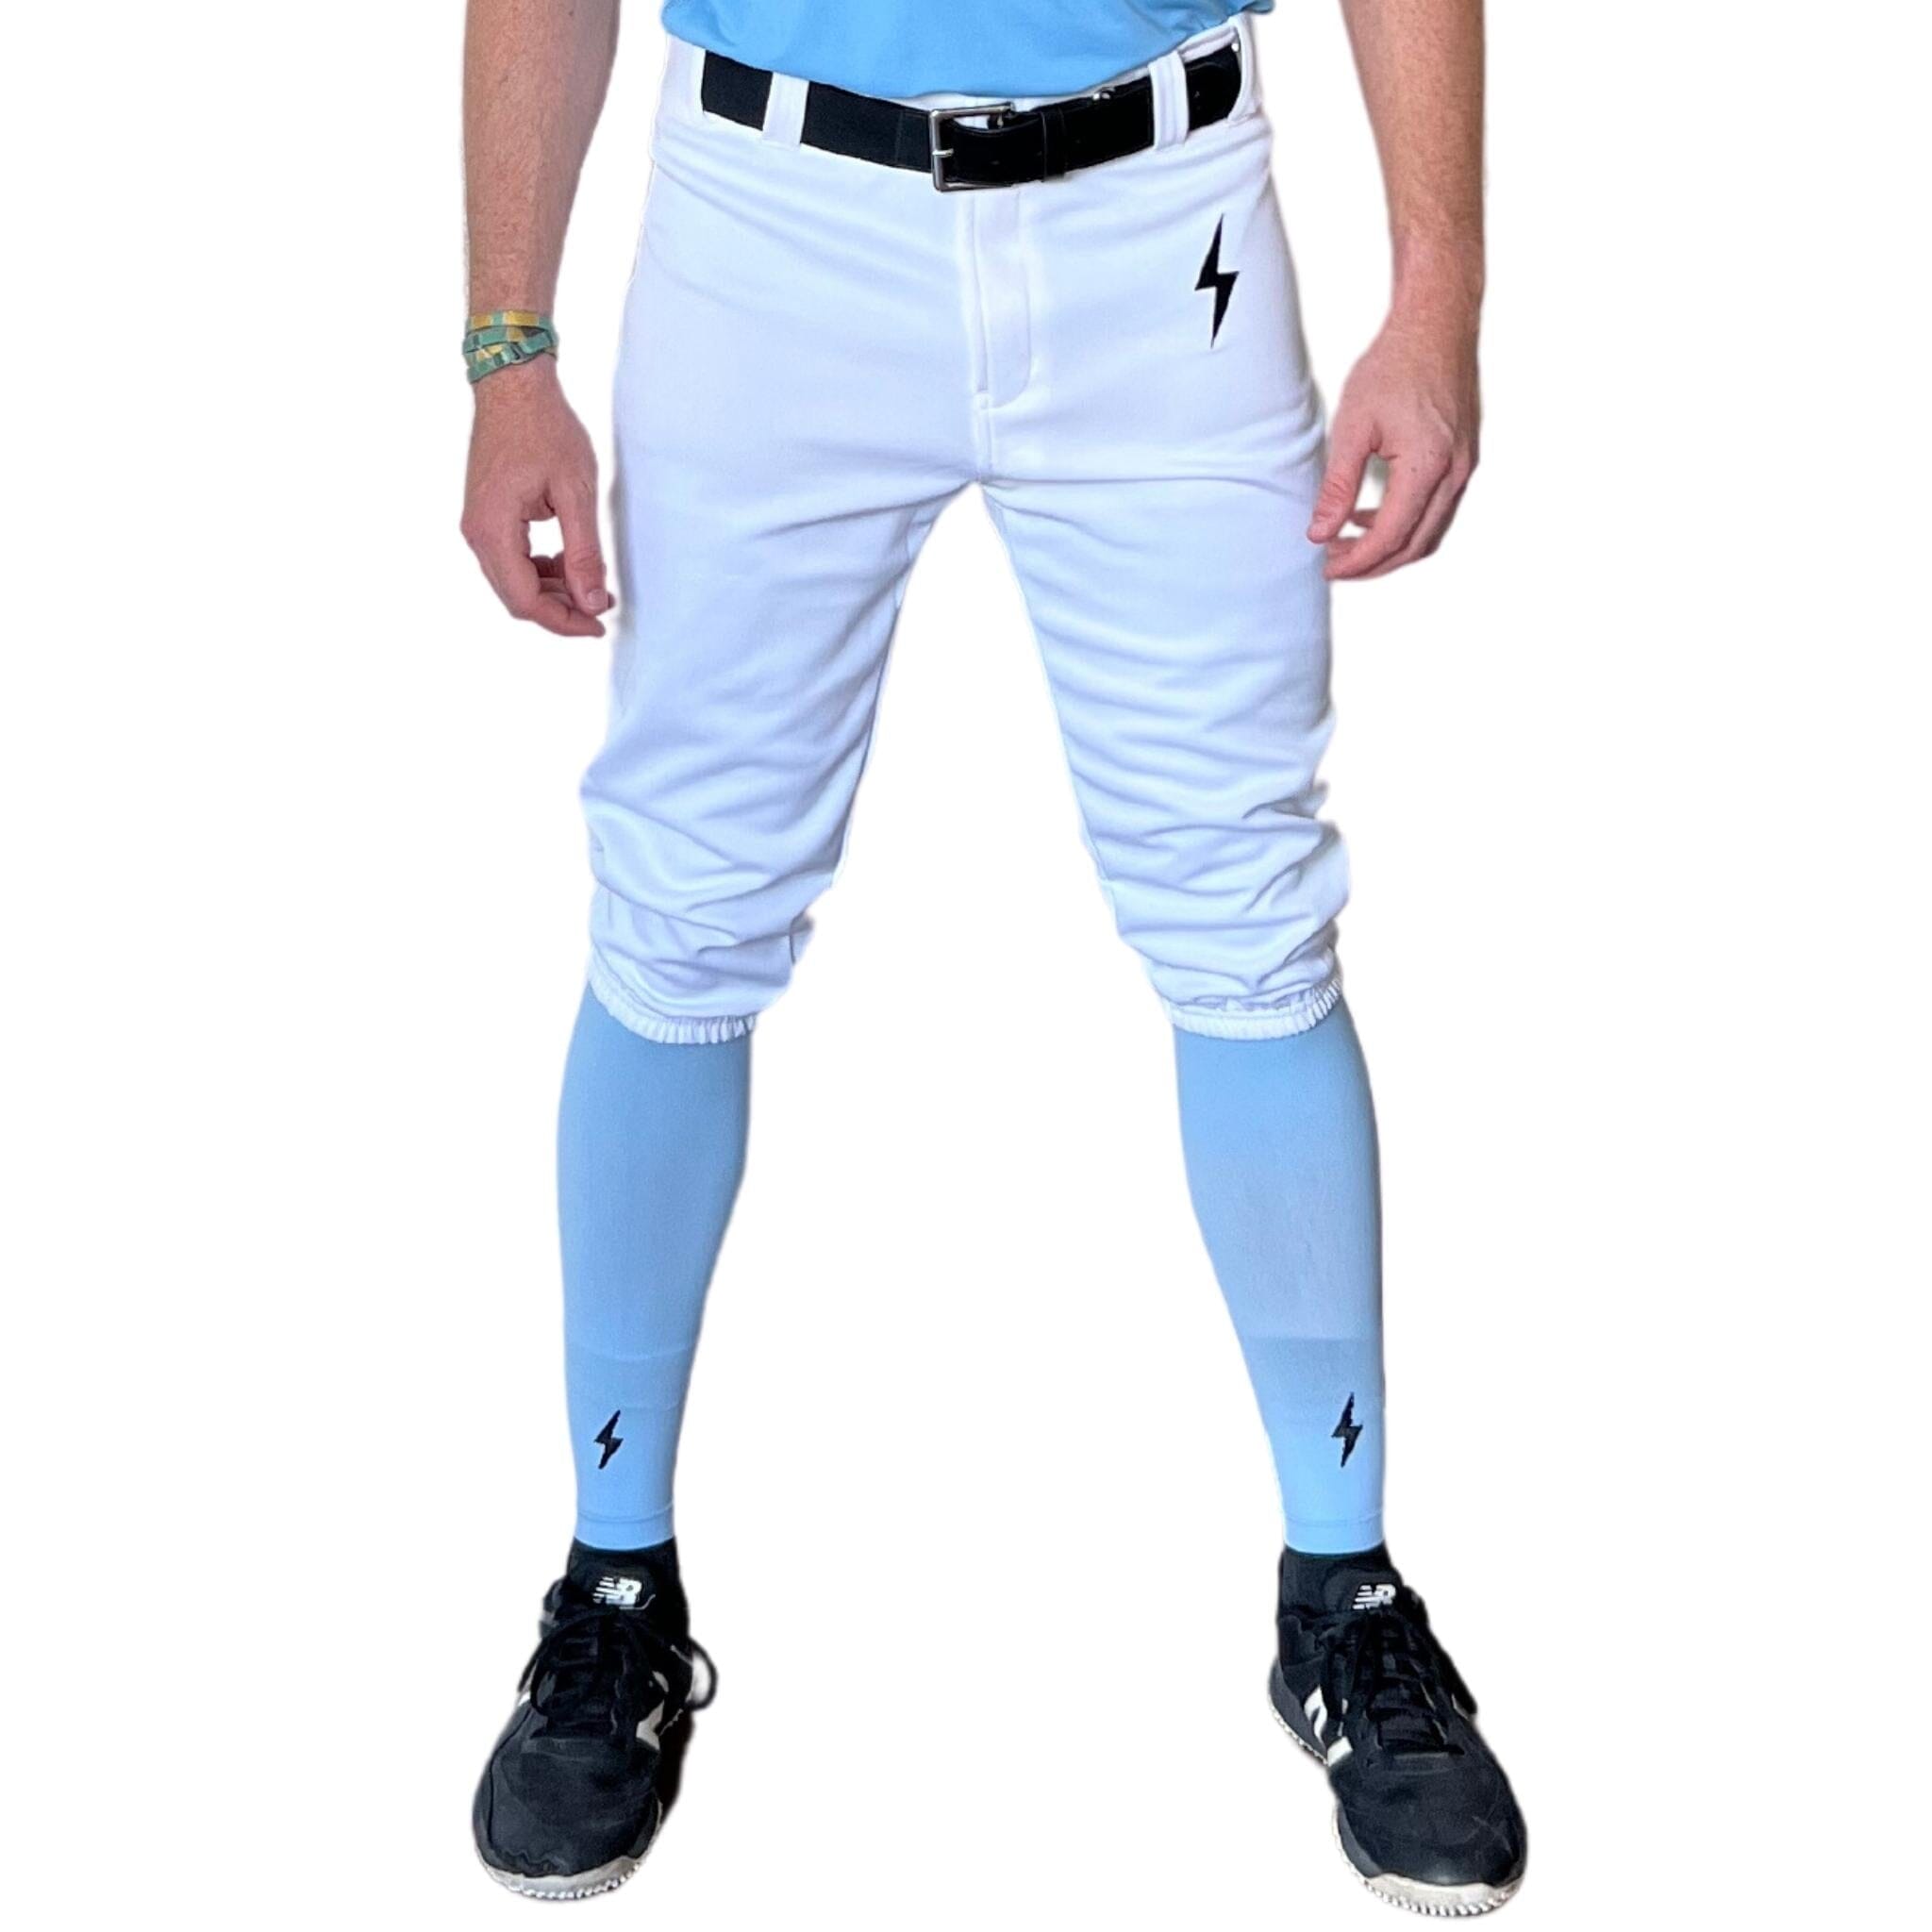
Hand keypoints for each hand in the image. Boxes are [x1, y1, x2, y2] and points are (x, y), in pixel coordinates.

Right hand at [461, 357, 609, 636]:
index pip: (525, 600)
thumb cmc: (544, 428)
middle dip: (560, 609)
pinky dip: (540, 569)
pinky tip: (567, 560)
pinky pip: (510, 559)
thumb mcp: (575, 493)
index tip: (598, 624)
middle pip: (516, 597)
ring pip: (513, 581)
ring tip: (589, 582)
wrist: (514, 384)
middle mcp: (477, 533)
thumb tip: (591, 602)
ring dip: (551, 590)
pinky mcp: (486, 515)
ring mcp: (478, 523)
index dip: (564, 620)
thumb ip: (583, 553)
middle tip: (600, 608)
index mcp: (493, 530)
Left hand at [1309, 305, 1479, 580]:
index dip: (1357, 561)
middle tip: (1335, 563)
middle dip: (1373, 563)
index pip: (1391, 536)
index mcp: (1428, 466)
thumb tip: (1321, 532)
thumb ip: (1338, 486)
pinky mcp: (1464, 458)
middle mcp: (1455, 473)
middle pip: (1415, 545)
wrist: (1437, 325)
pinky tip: (1371, 513)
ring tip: (1348, 542)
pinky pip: (1437, 509)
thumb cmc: (1397, 364)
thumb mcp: (1353, 426)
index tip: (1328, 568)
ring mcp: (1465, 467)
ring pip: (1430, 532)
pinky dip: (1406, 523)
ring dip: (1390, 546)